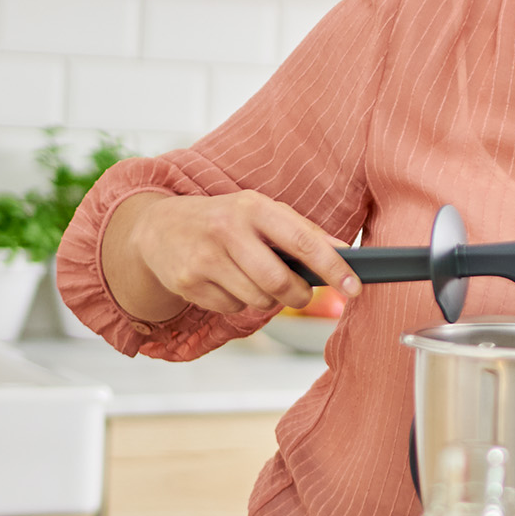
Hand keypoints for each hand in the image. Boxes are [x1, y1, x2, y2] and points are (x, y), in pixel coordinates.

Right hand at [106, 190, 358, 321]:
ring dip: (267, 299)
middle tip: (301, 293)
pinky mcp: (188, 283)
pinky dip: (239, 302)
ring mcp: (204, 258)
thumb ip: (302, 231)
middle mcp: (227, 230)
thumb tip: (344, 253)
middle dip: (299, 295)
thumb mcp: (260, 212)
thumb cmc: (223, 219)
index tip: (354, 287)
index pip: (303, 242)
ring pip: (257, 300)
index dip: (333, 268)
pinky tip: (227, 282)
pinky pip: (232, 308)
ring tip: (253, 278)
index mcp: (253, 207)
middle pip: (279, 283)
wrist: (159, 227)